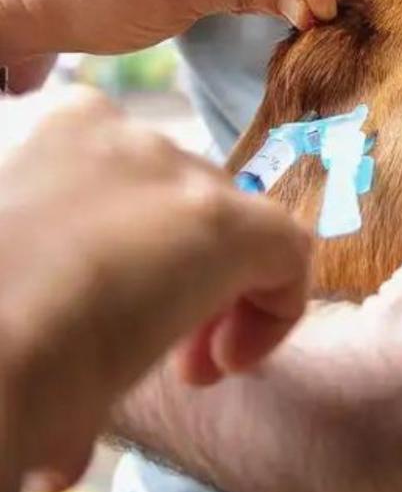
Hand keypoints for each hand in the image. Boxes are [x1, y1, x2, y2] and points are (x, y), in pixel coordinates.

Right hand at [0, 86, 310, 491]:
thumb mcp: (15, 259)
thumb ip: (51, 255)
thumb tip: (65, 318)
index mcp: (44, 128)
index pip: (117, 170)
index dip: (123, 241)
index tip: (96, 306)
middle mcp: (107, 128)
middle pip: (172, 194)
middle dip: (167, 265)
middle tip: (137, 340)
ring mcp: (165, 166)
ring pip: (223, 220)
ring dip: (209, 290)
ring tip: (182, 363)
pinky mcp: (219, 220)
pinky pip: (284, 250)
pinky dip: (273, 307)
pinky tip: (225, 364)